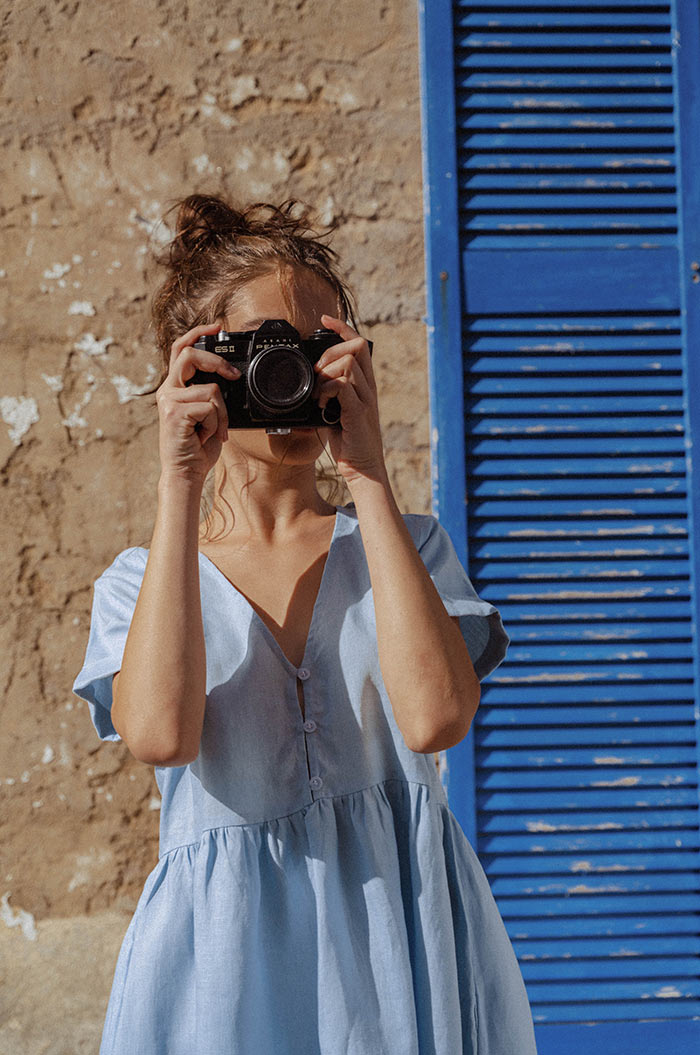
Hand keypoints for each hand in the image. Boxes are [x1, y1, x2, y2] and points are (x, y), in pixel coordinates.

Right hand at [156, 322, 240, 482]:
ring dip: (221, 414)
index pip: (180, 349)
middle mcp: (168, 390)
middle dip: (216, 362)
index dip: (197, 333)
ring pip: (211, 390)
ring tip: (212, 430)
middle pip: (190, 355)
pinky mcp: (175, 413)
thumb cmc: (197, 446)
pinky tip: (205, 436)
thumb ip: (210, 395)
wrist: (186, 472)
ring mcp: (169, 401)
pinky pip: (210, 408)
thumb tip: (229, 379)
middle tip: (233, 375)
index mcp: (175, 387)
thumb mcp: (207, 414)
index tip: (217, 327)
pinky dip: (216, 424)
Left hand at [313, 315, 388, 488]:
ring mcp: (365, 399)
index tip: (325, 320)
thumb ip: (330, 395)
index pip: (359, 343)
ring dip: (326, 374)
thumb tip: (313, 385)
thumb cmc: (350, 443)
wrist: (364, 469)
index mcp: (365, 385)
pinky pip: (342, 386)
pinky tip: (321, 404)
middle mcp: (368, 388)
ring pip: (347, 364)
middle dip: (329, 353)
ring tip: (318, 394)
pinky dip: (326, 390)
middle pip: (356, 346)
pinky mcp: (358, 413)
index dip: (342, 327)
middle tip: (318, 374)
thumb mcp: (337, 412)